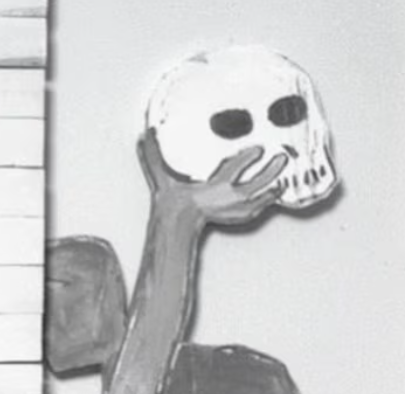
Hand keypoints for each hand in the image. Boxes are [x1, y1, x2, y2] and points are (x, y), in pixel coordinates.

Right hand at [138, 128, 287, 227]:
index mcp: (213, 186)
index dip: (248, 157)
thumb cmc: (170, 200)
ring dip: (272, 189)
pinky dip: (265, 203)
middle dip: (270, 171)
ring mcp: (234, 209)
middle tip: (281, 158)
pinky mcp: (235, 216)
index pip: (234, 168)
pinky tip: (273, 197)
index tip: (258, 149)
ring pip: (259, 197)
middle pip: (255, 183)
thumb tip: (145, 136)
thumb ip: (153, 155)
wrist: (173, 223)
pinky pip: (256, 210)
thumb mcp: (161, 175)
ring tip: (283, 180)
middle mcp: (227, 198)